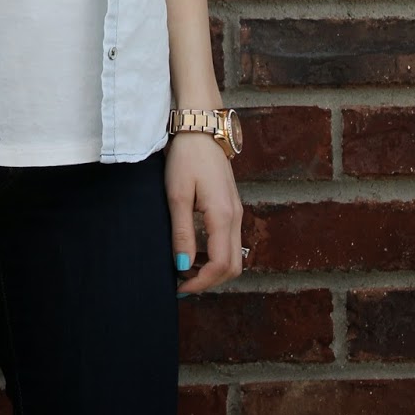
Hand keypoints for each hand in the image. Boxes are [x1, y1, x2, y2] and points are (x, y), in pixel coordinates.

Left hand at [165, 131, 243, 294]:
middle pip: (233, 266)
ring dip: (213, 269)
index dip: (200, 282)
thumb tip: (182, 265)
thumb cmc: (186, 158)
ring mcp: (237, 212)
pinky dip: (216, 255)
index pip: (219, 265)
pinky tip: (194, 250)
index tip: (178, 287)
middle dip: (209, 281)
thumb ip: (182, 232)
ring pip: (235, 255)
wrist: (201, 128)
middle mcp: (236, 218)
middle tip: (181, 282)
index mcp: (224, 217)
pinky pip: (230, 241)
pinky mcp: (232, 207)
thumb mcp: (177, 196)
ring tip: (184, 268)